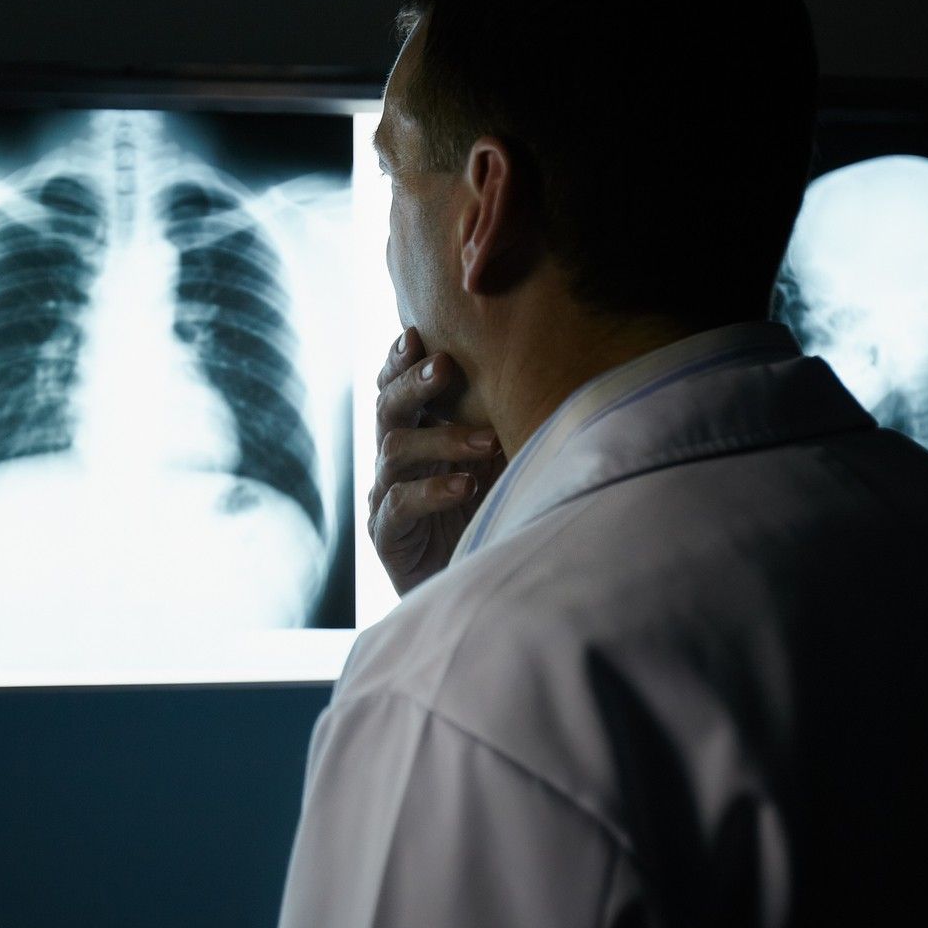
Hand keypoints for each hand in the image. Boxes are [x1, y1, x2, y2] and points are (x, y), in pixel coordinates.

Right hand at [367, 327, 504, 594]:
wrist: (477, 592)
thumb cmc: (492, 516)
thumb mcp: (499, 463)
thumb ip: (500, 424)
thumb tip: (541, 375)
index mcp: (418, 436)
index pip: (395, 389)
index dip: (399, 362)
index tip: (416, 334)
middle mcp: (396, 462)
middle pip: (388, 409)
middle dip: (414, 384)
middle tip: (446, 366)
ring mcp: (386, 497)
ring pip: (393, 451)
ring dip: (441, 439)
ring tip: (485, 442)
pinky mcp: (389, 536)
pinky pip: (399, 505)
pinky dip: (432, 491)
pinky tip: (465, 486)